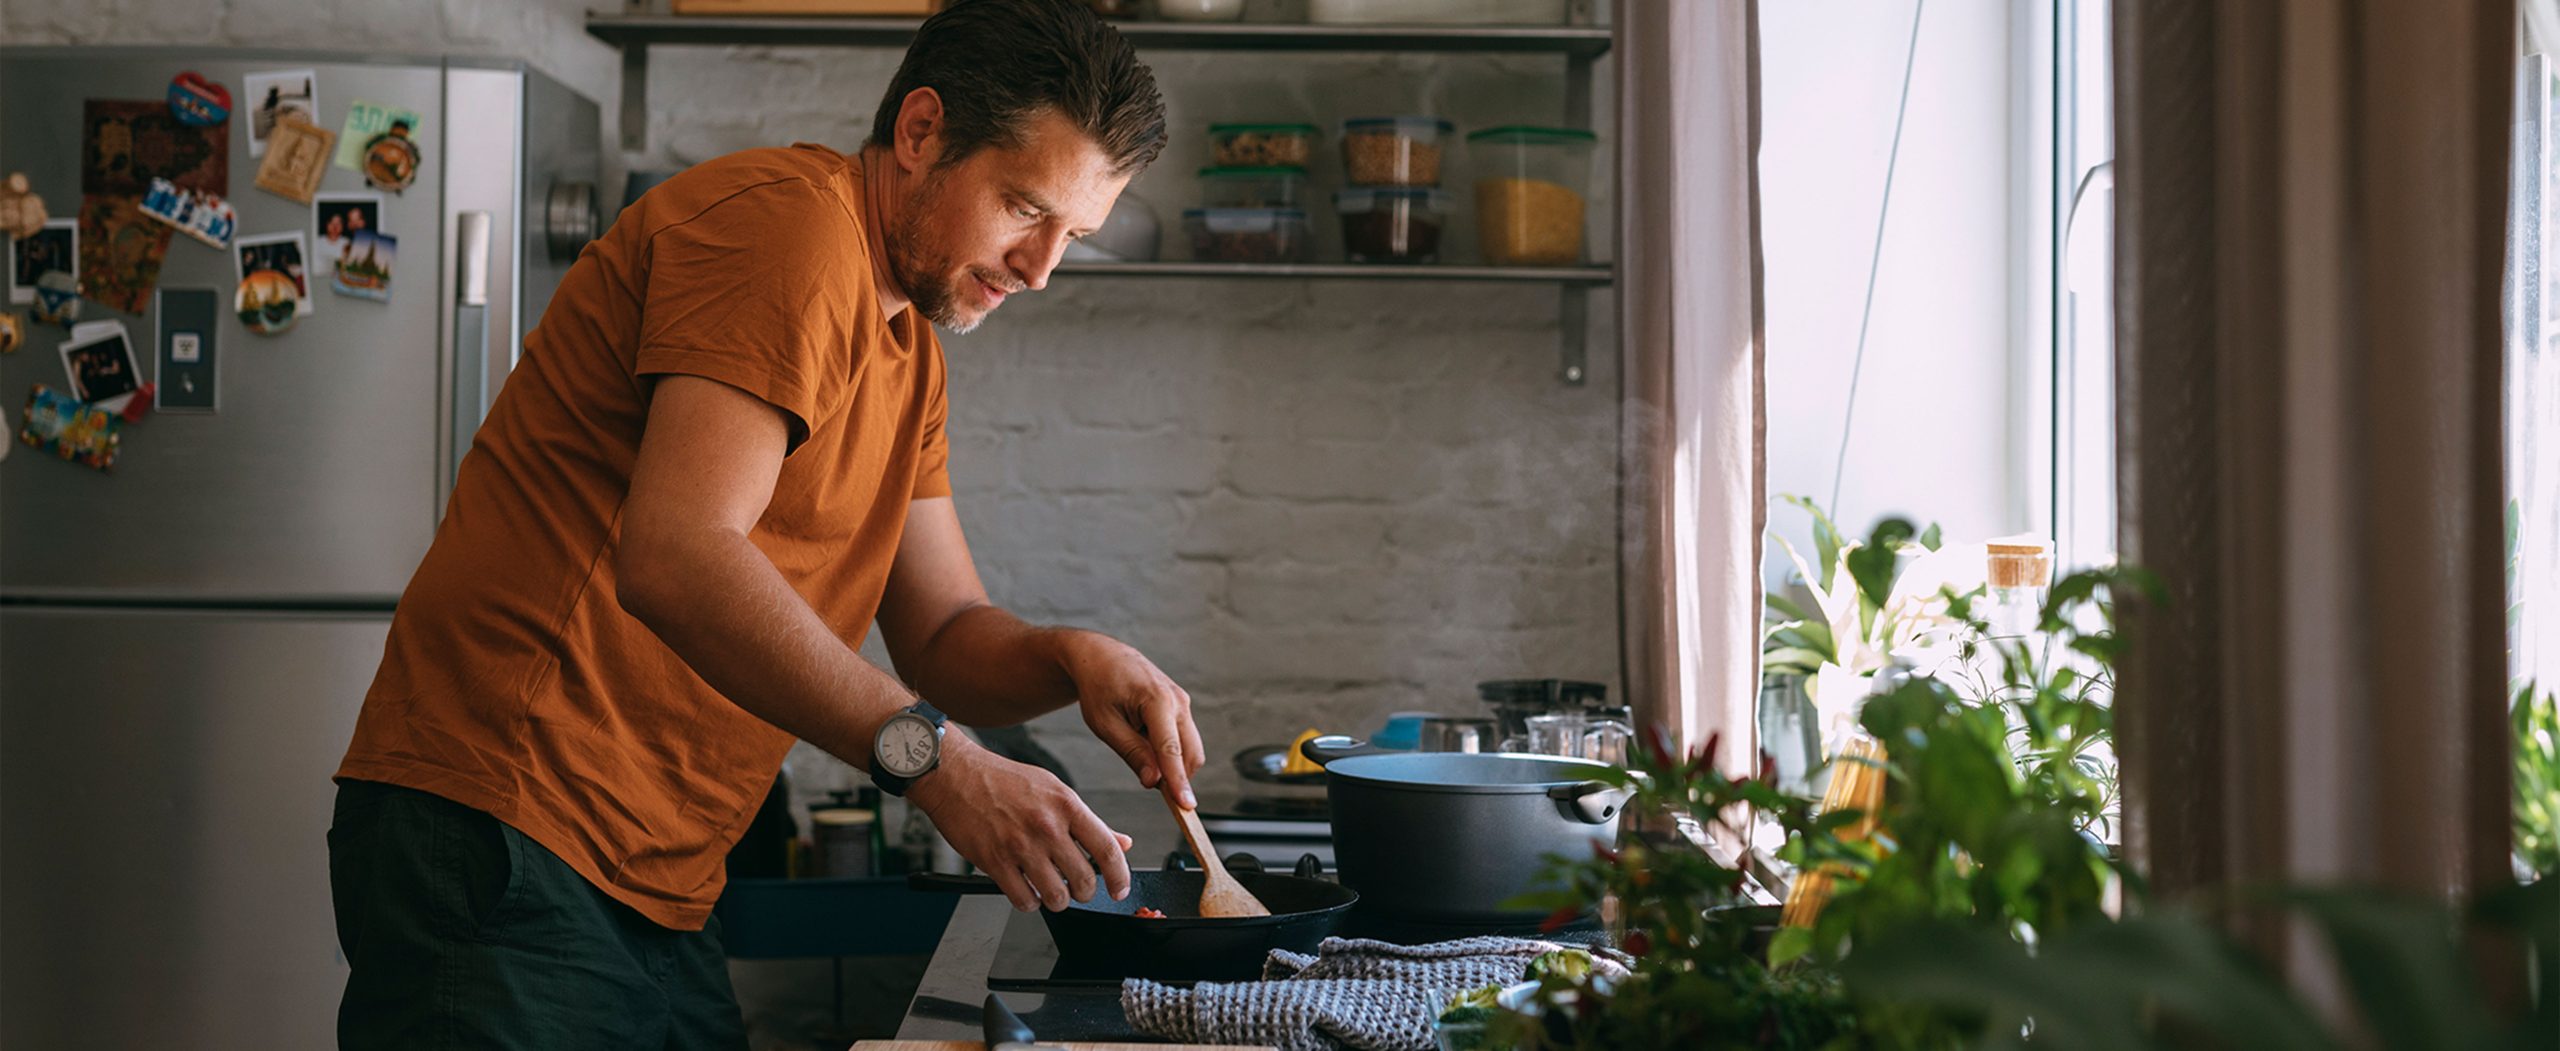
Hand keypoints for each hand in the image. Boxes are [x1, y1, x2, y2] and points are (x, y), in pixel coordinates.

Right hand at [911, 735, 1133, 911]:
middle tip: (1076, 886)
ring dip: (1057, 900)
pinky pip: (1024, 901)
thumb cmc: (1005, 781)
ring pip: (1056, 897)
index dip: (1120, 877)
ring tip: (1050, 888)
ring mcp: (1020, 845)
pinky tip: (1025, 889)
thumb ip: (1090, 822)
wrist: (956, 775)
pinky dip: (1029, 902)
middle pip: (1084, 880)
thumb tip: (1122, 843)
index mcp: (1067, 805)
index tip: (1119, 889)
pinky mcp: (995, 862)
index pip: (1107, 850)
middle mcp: (1046, 826)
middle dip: (1084, 892)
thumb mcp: (1055, 790)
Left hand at [1058, 631, 1204, 807]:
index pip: (1171, 750)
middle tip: (1146, 781)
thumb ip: (1132, 752)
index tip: (1186, 806)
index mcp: (1156, 701)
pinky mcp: (1182, 706)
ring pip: (1190, 748)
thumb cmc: (1098, 687)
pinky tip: (1145, 743)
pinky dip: (1170, 752)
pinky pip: (1183, 738)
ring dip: (1172, 764)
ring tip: (1138, 753)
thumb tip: (1154, 781)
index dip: (1179, 781)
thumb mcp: (1105, 724)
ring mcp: (1183, 702)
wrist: (1102, 656)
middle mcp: (1177, 700)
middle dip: (1177, 777)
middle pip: (1190, 753)